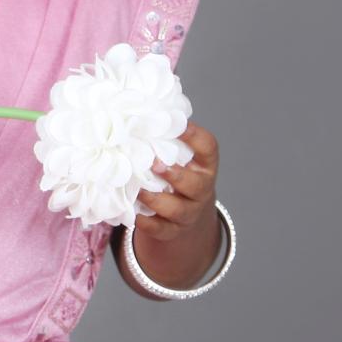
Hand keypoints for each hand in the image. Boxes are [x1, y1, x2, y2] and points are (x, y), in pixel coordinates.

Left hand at [135, 120, 219, 245]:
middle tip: (155, 164)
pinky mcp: (172, 230)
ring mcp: (189, 212)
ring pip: (177, 209)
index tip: (179, 125)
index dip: (195, 136)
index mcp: (205, 165)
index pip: (208, 148)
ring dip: (156, 199)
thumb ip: (165, 140)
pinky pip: (161, 229)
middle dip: (175, 175)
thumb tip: (136, 111)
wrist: (185, 212)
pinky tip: (133, 213)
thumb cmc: (176, 174)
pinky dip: (146, 222)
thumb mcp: (179, 157)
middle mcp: (201, 189)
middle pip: (196, 184)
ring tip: (138, 189)